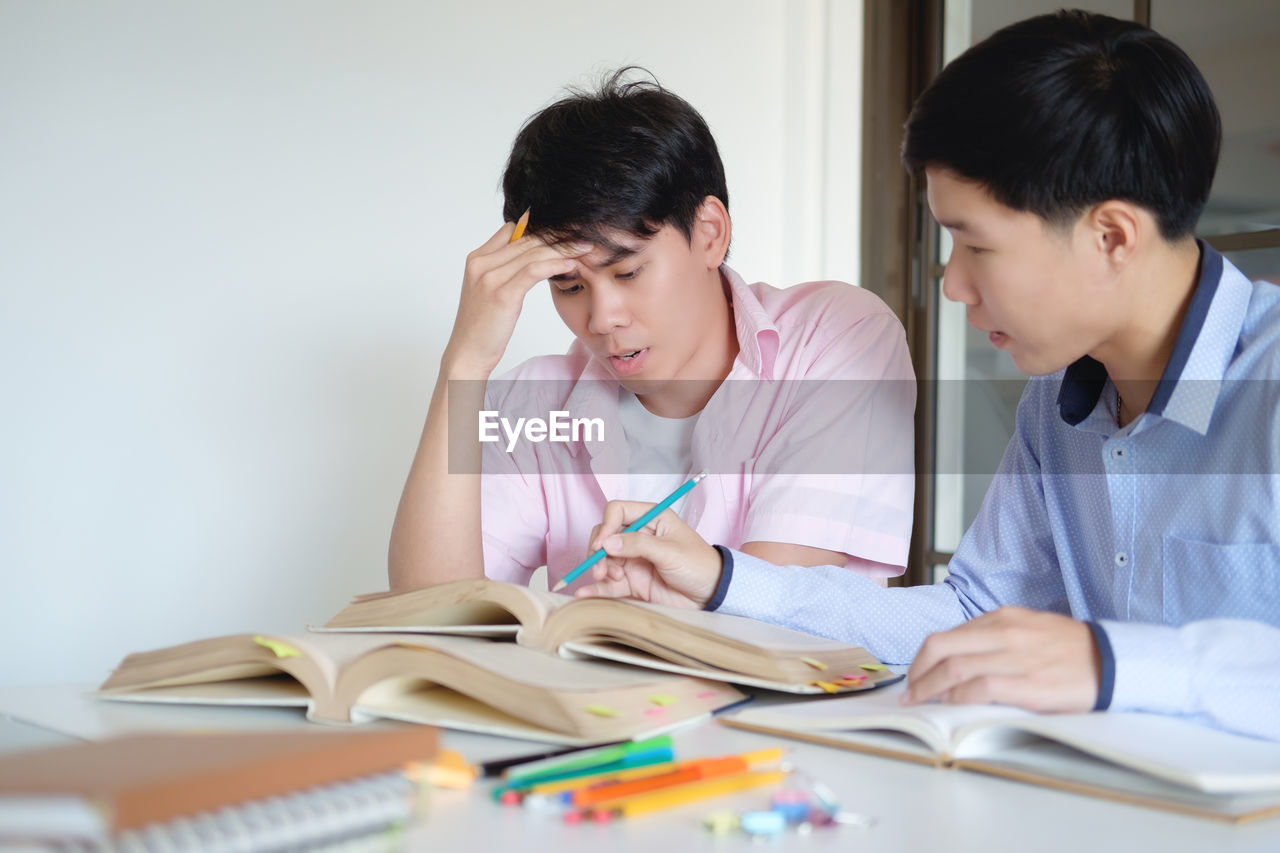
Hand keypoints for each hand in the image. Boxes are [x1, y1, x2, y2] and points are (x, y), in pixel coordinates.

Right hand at [442, 219, 588, 376]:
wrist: (467, 352)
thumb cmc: (482, 325)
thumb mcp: (489, 289)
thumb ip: (505, 269)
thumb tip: (532, 256)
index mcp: (477, 258)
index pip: (512, 230)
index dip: (540, 229)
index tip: (565, 232)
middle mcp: (481, 263)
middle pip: (526, 240)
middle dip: (557, 237)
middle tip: (582, 236)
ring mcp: (490, 278)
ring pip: (533, 253)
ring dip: (563, 249)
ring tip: (585, 248)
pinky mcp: (502, 294)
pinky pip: (534, 271)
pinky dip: (555, 265)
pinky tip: (572, 264)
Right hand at [573, 500, 722, 608]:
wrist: (712, 596)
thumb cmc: (699, 566)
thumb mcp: (670, 552)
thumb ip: (638, 545)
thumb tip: (607, 543)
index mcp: (652, 519)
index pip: (618, 511)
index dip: (606, 525)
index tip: (602, 544)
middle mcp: (639, 537)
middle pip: (605, 536)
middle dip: (597, 550)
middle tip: (601, 567)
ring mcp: (634, 560)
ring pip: (603, 559)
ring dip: (598, 568)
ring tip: (606, 578)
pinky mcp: (632, 582)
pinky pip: (609, 584)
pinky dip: (596, 588)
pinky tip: (585, 593)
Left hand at [902, 607, 1100, 712]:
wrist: (1116, 661)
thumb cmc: (1071, 650)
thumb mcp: (1029, 628)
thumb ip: (995, 637)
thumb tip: (959, 659)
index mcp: (1004, 618)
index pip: (949, 635)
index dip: (925, 657)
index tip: (916, 673)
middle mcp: (1006, 633)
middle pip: (942, 648)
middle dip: (918, 671)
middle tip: (909, 692)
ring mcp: (1017, 658)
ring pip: (955, 668)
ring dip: (930, 687)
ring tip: (920, 702)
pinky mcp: (1030, 685)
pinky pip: (980, 688)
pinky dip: (957, 697)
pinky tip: (949, 705)